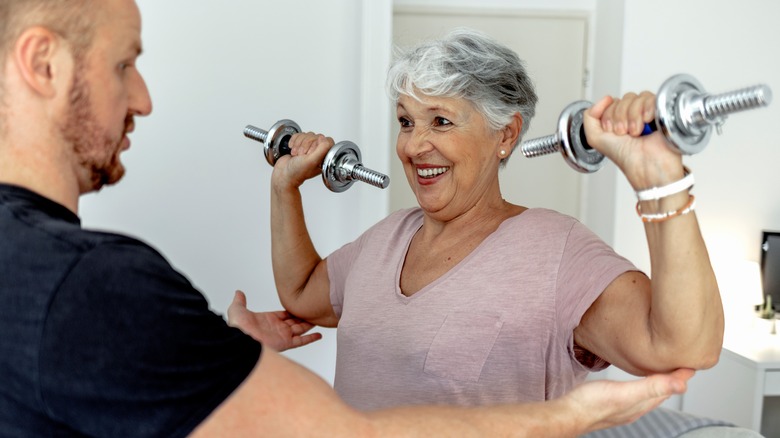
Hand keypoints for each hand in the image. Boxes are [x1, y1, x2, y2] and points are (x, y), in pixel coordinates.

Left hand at [227, 290, 321, 351]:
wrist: (240, 340)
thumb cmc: (238, 327)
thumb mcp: (237, 309)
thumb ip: (240, 301)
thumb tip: (238, 292)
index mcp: (268, 320)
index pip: (284, 315)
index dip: (292, 311)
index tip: (300, 306)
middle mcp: (277, 328)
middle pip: (294, 322)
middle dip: (303, 317)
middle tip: (313, 311)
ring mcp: (282, 336)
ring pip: (300, 329)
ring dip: (309, 325)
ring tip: (319, 319)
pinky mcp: (286, 343)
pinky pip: (301, 341)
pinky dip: (311, 338)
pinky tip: (319, 335)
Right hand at [271, 132, 333, 189]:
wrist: (283, 173)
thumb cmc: (296, 172)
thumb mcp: (312, 161)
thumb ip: (322, 149)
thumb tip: (323, 138)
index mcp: (324, 157)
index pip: (326, 141)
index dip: (316, 145)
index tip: (310, 153)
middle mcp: (317, 152)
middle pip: (315, 136)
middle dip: (305, 145)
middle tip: (301, 155)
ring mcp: (308, 148)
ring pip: (307, 135)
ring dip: (298, 144)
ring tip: (296, 154)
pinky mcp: (300, 144)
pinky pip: (299, 135)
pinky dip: (294, 141)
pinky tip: (292, 149)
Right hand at [564, 368, 694, 432]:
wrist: (567, 414)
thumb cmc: (592, 404)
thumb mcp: (625, 393)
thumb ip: (652, 387)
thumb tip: (681, 384)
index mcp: (642, 405)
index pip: (669, 389)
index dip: (681, 377)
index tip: (692, 364)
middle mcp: (635, 408)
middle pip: (659, 393)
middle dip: (671, 380)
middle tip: (680, 365)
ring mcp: (622, 407)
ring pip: (646, 394)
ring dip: (656, 382)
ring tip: (661, 371)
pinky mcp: (609, 403)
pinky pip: (632, 394)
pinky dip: (639, 385)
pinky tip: (633, 381)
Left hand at [582, 92, 684, 189]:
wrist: (646, 166)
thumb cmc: (625, 157)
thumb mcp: (596, 138)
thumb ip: (589, 117)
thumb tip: (605, 98)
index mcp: (619, 119)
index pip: (611, 102)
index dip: (609, 116)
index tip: (613, 132)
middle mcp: (634, 115)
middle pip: (623, 99)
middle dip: (620, 117)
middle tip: (624, 134)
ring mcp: (649, 113)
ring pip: (637, 98)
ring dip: (632, 117)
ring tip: (636, 132)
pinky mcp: (663, 111)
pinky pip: (652, 98)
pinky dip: (646, 109)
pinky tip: (647, 122)